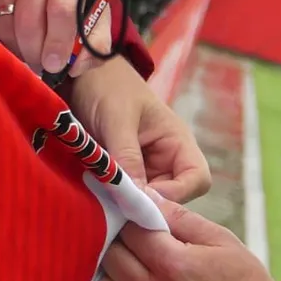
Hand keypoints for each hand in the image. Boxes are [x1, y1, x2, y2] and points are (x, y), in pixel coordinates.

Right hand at [0, 0, 112, 75]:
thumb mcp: (100, 1)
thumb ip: (95, 38)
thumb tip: (77, 66)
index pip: (61, 12)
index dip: (57, 45)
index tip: (56, 65)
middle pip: (28, 23)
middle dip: (35, 54)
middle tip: (42, 66)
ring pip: (6, 23)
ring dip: (18, 48)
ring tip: (30, 54)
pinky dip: (0, 33)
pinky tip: (15, 37)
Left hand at [69, 56, 210, 201]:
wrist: (82, 72)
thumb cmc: (108, 86)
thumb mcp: (117, 119)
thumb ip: (127, 157)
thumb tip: (137, 198)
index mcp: (178, 141)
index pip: (197, 179)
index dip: (176, 196)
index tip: (144, 199)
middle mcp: (167, 158)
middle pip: (174, 197)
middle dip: (150, 205)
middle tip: (120, 208)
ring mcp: (146, 167)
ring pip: (148, 200)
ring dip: (130, 204)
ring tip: (106, 202)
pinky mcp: (125, 173)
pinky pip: (127, 195)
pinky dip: (116, 200)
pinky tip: (100, 197)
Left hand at [99, 195, 280, 280]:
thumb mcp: (220, 239)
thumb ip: (181, 218)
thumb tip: (149, 197)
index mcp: (173, 263)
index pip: (131, 230)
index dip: (134, 218)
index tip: (141, 217)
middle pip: (113, 255)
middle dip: (123, 241)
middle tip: (140, 239)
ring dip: (117, 269)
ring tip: (137, 264)